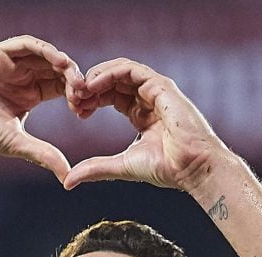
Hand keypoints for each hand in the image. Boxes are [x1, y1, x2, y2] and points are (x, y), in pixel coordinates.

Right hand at [0, 35, 84, 182]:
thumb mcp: (17, 143)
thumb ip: (44, 154)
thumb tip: (68, 176)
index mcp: (29, 94)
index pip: (59, 88)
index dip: (74, 95)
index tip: (84, 109)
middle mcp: (21, 76)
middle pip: (56, 70)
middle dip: (72, 78)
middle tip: (84, 92)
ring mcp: (10, 63)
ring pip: (44, 56)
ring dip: (62, 63)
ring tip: (74, 75)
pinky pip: (26, 45)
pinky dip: (44, 50)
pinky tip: (58, 62)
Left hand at [63, 59, 226, 191]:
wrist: (193, 169)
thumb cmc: (166, 169)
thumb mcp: (121, 166)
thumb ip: (95, 169)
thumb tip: (68, 181)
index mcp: (141, 114)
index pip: (111, 96)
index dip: (91, 100)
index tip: (75, 112)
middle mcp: (149, 99)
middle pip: (113, 81)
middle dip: (90, 88)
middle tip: (73, 99)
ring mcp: (156, 90)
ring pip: (120, 70)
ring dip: (97, 77)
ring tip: (80, 91)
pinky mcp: (161, 86)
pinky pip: (130, 70)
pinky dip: (109, 73)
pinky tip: (94, 85)